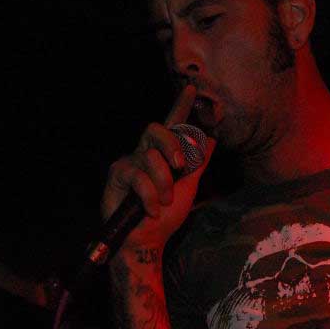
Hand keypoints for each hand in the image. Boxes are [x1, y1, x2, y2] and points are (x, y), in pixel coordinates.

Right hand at [100, 85, 215, 258]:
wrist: (148, 240)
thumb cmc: (166, 215)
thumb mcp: (188, 188)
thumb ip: (197, 164)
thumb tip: (212, 140)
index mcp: (163, 154)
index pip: (172, 125)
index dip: (180, 106)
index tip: (191, 88)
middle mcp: (145, 153)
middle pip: (156, 130)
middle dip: (172, 146)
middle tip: (180, 168)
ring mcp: (129, 162)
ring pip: (151, 157)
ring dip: (163, 183)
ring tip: (164, 201)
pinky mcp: (117, 176)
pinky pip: (138, 177)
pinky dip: (150, 196)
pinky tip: (152, 210)